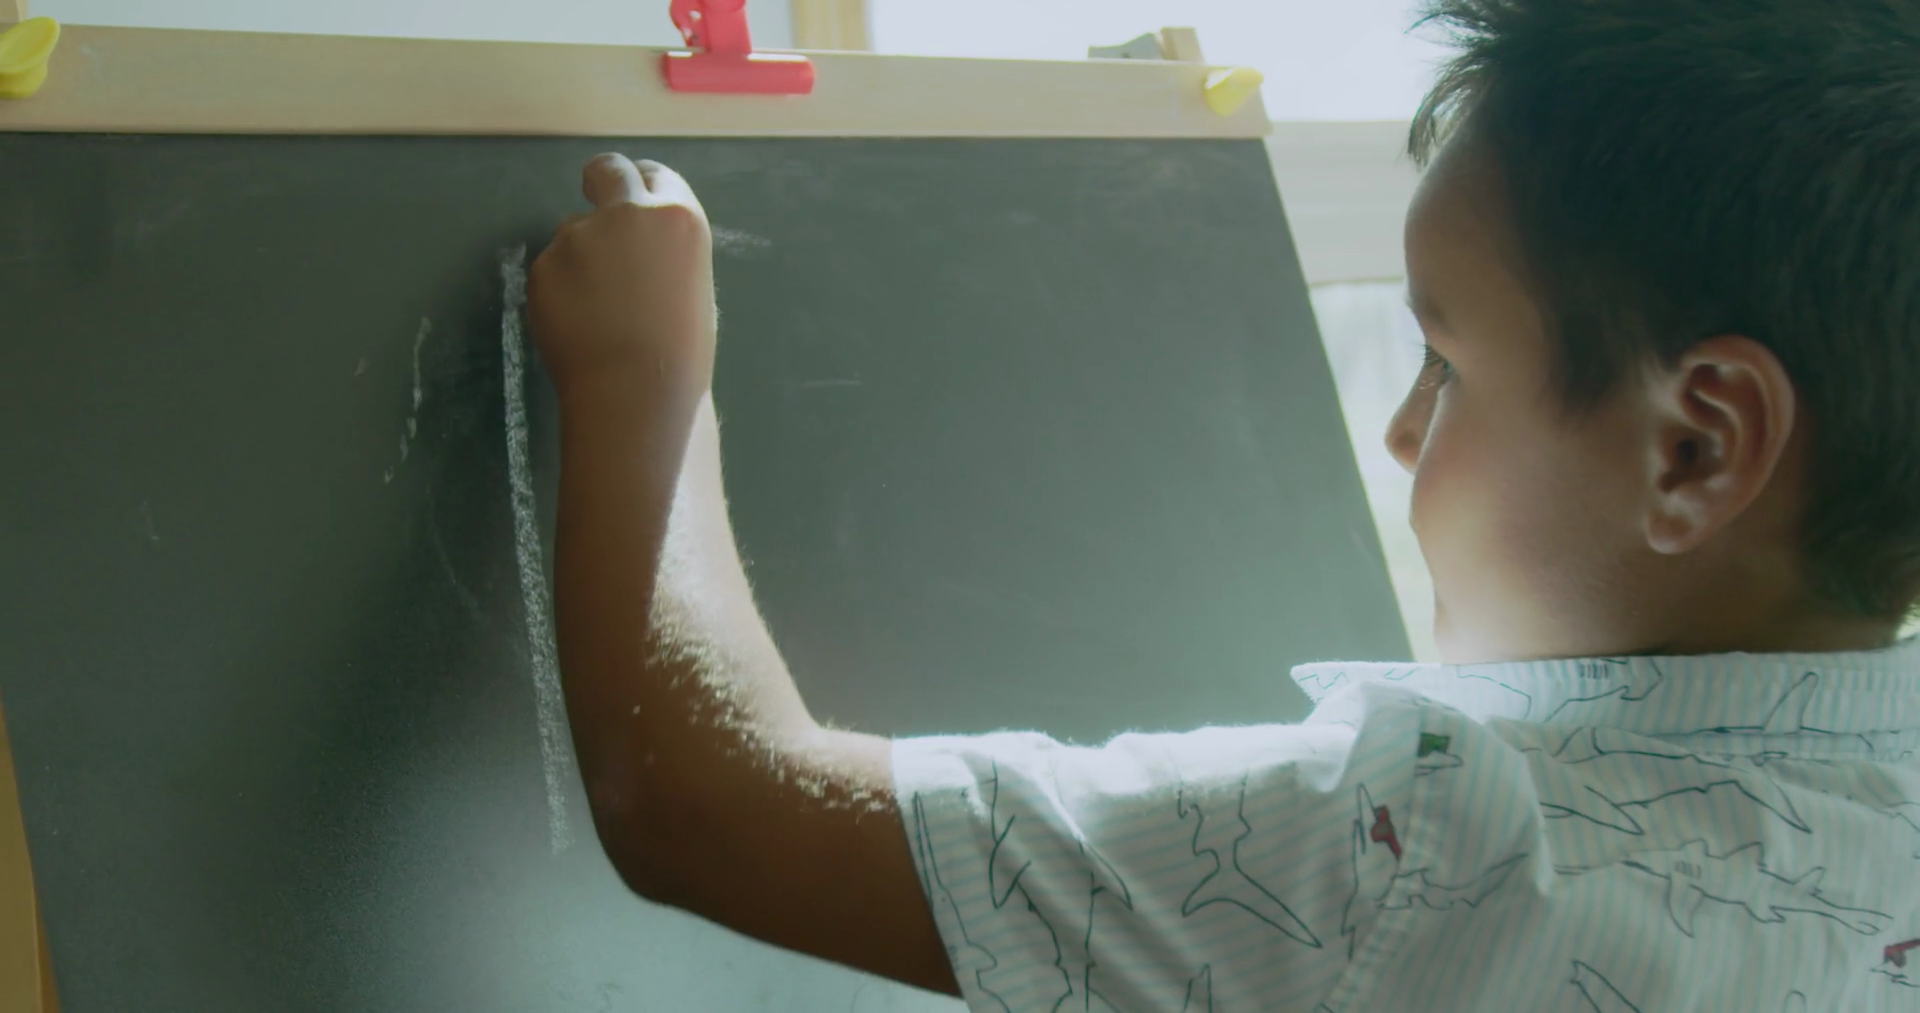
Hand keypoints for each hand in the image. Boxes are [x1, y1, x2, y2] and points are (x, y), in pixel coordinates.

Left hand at [529, 154, 716, 401]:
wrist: (635, 392)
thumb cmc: (681, 352)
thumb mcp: (691, 286)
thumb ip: (662, 252)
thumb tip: (635, 251)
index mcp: (678, 217)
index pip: (653, 175)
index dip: (641, 189)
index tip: (634, 205)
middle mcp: (626, 213)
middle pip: (606, 170)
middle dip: (601, 183)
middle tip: (600, 217)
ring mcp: (578, 237)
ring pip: (573, 232)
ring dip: (581, 257)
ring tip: (598, 311)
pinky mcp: (543, 267)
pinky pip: (552, 269)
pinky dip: (560, 290)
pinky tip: (577, 324)